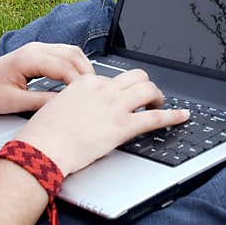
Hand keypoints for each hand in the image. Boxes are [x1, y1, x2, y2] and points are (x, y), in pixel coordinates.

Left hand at [0, 42, 93, 113]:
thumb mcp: (14, 102)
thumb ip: (41, 101)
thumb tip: (65, 104)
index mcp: (28, 58)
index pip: (64, 67)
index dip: (80, 82)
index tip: (90, 97)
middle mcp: (35, 49)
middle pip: (72, 54)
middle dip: (87, 73)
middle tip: (97, 93)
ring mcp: (37, 48)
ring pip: (71, 52)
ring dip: (83, 67)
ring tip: (91, 88)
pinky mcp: (38, 53)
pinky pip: (64, 54)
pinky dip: (76, 65)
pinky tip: (79, 81)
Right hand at [15, 68, 189, 176]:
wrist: (42, 147)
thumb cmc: (44, 134)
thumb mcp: (57, 108)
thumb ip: (74, 104)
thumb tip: (81, 111)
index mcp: (85, 83)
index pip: (113, 78)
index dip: (121, 89)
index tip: (124, 96)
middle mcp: (103, 89)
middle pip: (136, 77)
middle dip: (145, 86)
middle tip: (147, 98)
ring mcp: (115, 106)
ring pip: (149, 89)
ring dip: (158, 97)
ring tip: (160, 106)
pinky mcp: (123, 126)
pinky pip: (156, 117)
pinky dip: (173, 116)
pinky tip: (183, 116)